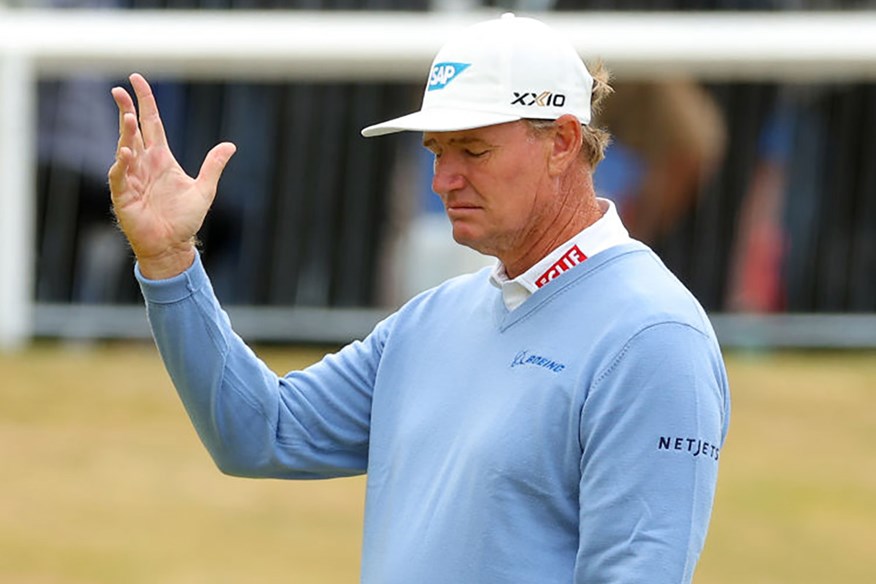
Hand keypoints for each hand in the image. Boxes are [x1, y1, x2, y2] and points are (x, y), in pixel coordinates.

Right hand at [108, 73, 235, 278]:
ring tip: (129, 118)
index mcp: (162, 157)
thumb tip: (230, 145)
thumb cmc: (184, 219)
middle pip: (133, 129)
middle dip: (127, 109)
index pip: (152, 123)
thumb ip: (213, 166)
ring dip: (126, 133)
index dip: (145, 102)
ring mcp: (132, 177)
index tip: (136, 81)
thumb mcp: (204, 189)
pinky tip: (127, 153)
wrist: (172, 244)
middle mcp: (144, 163)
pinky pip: (120, 175)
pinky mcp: (124, 194)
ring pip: (126, 148)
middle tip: (120, 90)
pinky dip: (122, 164)